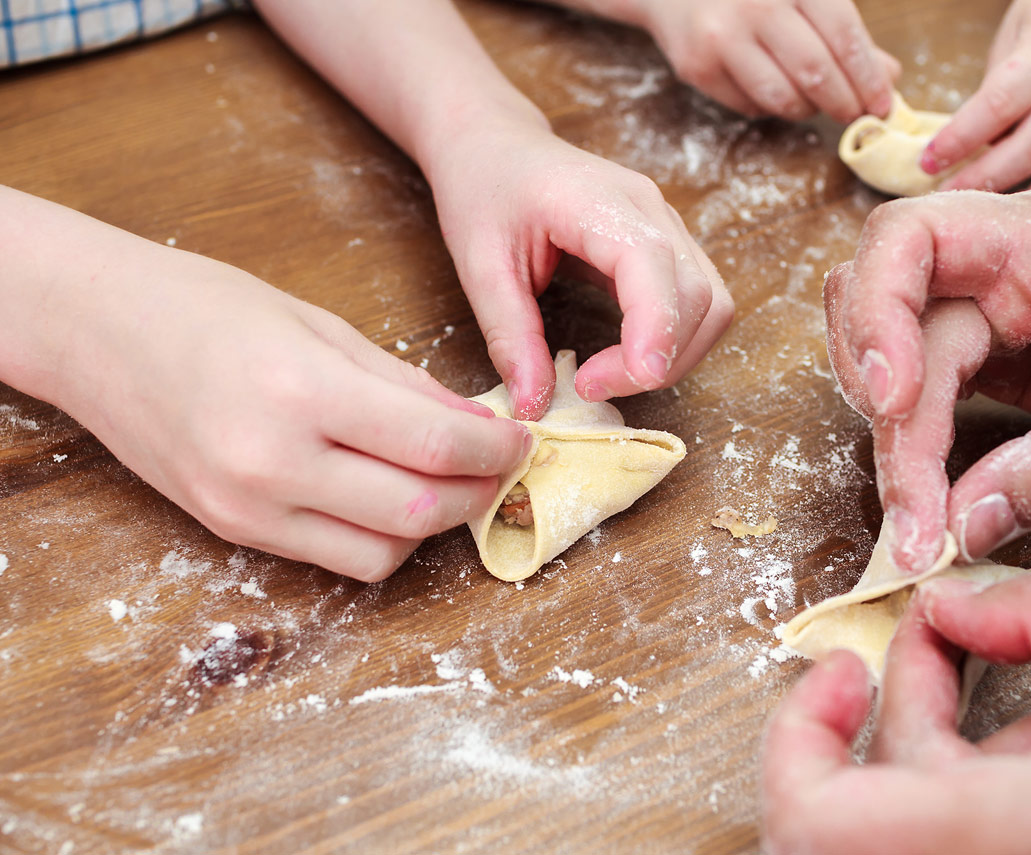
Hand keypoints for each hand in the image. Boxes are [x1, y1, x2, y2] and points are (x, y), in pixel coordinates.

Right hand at [2, 190, 531, 580]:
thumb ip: (404, 384)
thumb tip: (476, 425)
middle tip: (498, 465)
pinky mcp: (232, 533)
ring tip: (443, 481)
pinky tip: (387, 496)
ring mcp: (248, 508)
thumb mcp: (320, 326)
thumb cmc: (208, 308)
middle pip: (418, 512)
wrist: (97, 333)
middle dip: (478, 493)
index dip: (497, 451)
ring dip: (432, 524)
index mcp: (303, 391)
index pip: (435, 446)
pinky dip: (380, 538)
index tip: (520, 440)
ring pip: (383, 554)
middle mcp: (274, 462)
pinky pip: (335, 560)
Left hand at [423, 117, 733, 419]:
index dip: (649, 337)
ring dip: (673, 355)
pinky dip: (673, 340)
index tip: (599, 384)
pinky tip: (624, 354)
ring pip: (713, 304)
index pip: (656, 271)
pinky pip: (699, 300)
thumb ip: (510, 337)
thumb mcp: (479, 266)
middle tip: (588, 387)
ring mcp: (667, 224)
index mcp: (602, 202)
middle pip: (700, 297)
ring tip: (608, 375)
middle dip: (657, 360)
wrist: (495, 144)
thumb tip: (533, 406)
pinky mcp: (668, 243)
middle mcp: (651, 209)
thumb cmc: (485, 190)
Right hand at [613, 0, 900, 121]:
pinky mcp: (697, 67)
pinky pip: (750, 106)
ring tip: (813, 101)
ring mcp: (722, 38)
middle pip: (815, 73)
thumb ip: (844, 32)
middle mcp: (756, 6)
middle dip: (843, 104)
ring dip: (807, 110)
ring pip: (782, 98)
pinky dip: (769, 107)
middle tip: (854, 115)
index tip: (882, 103)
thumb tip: (887, 77)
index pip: (843, 36)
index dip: (867, 77)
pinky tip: (770, 87)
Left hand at [763, 569, 1030, 853]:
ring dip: (951, 731)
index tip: (841, 668)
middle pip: (872, 811)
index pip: (816, 826)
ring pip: (934, 818)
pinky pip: (988, 834)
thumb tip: (953, 602)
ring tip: (1011, 656)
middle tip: (934, 634)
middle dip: (896, 705)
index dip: (797, 740)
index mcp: (1002, 845)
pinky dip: (1000, 775)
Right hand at [824, 190, 1030, 571]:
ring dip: (893, 440)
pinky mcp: (988, 358)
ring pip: (889, 364)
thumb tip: (960, 528)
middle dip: (887, 414)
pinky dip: (915, 448)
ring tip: (918, 519)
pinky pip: (922, 396)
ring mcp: (985, 312)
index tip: (892, 398)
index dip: (876, 313)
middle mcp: (994, 266)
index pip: (907, 240)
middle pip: (884, 318)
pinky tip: (929, 501)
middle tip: (912, 512)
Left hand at [922, 0, 1030, 193]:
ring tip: (985, 212)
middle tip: (946, 195)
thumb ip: (996, 93)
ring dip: (1025, 201)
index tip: (927, 161)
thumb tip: (965, 153)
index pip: (1001, 104)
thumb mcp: (1014, 38)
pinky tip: (1024, 211)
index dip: (960, 139)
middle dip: (984, 177)